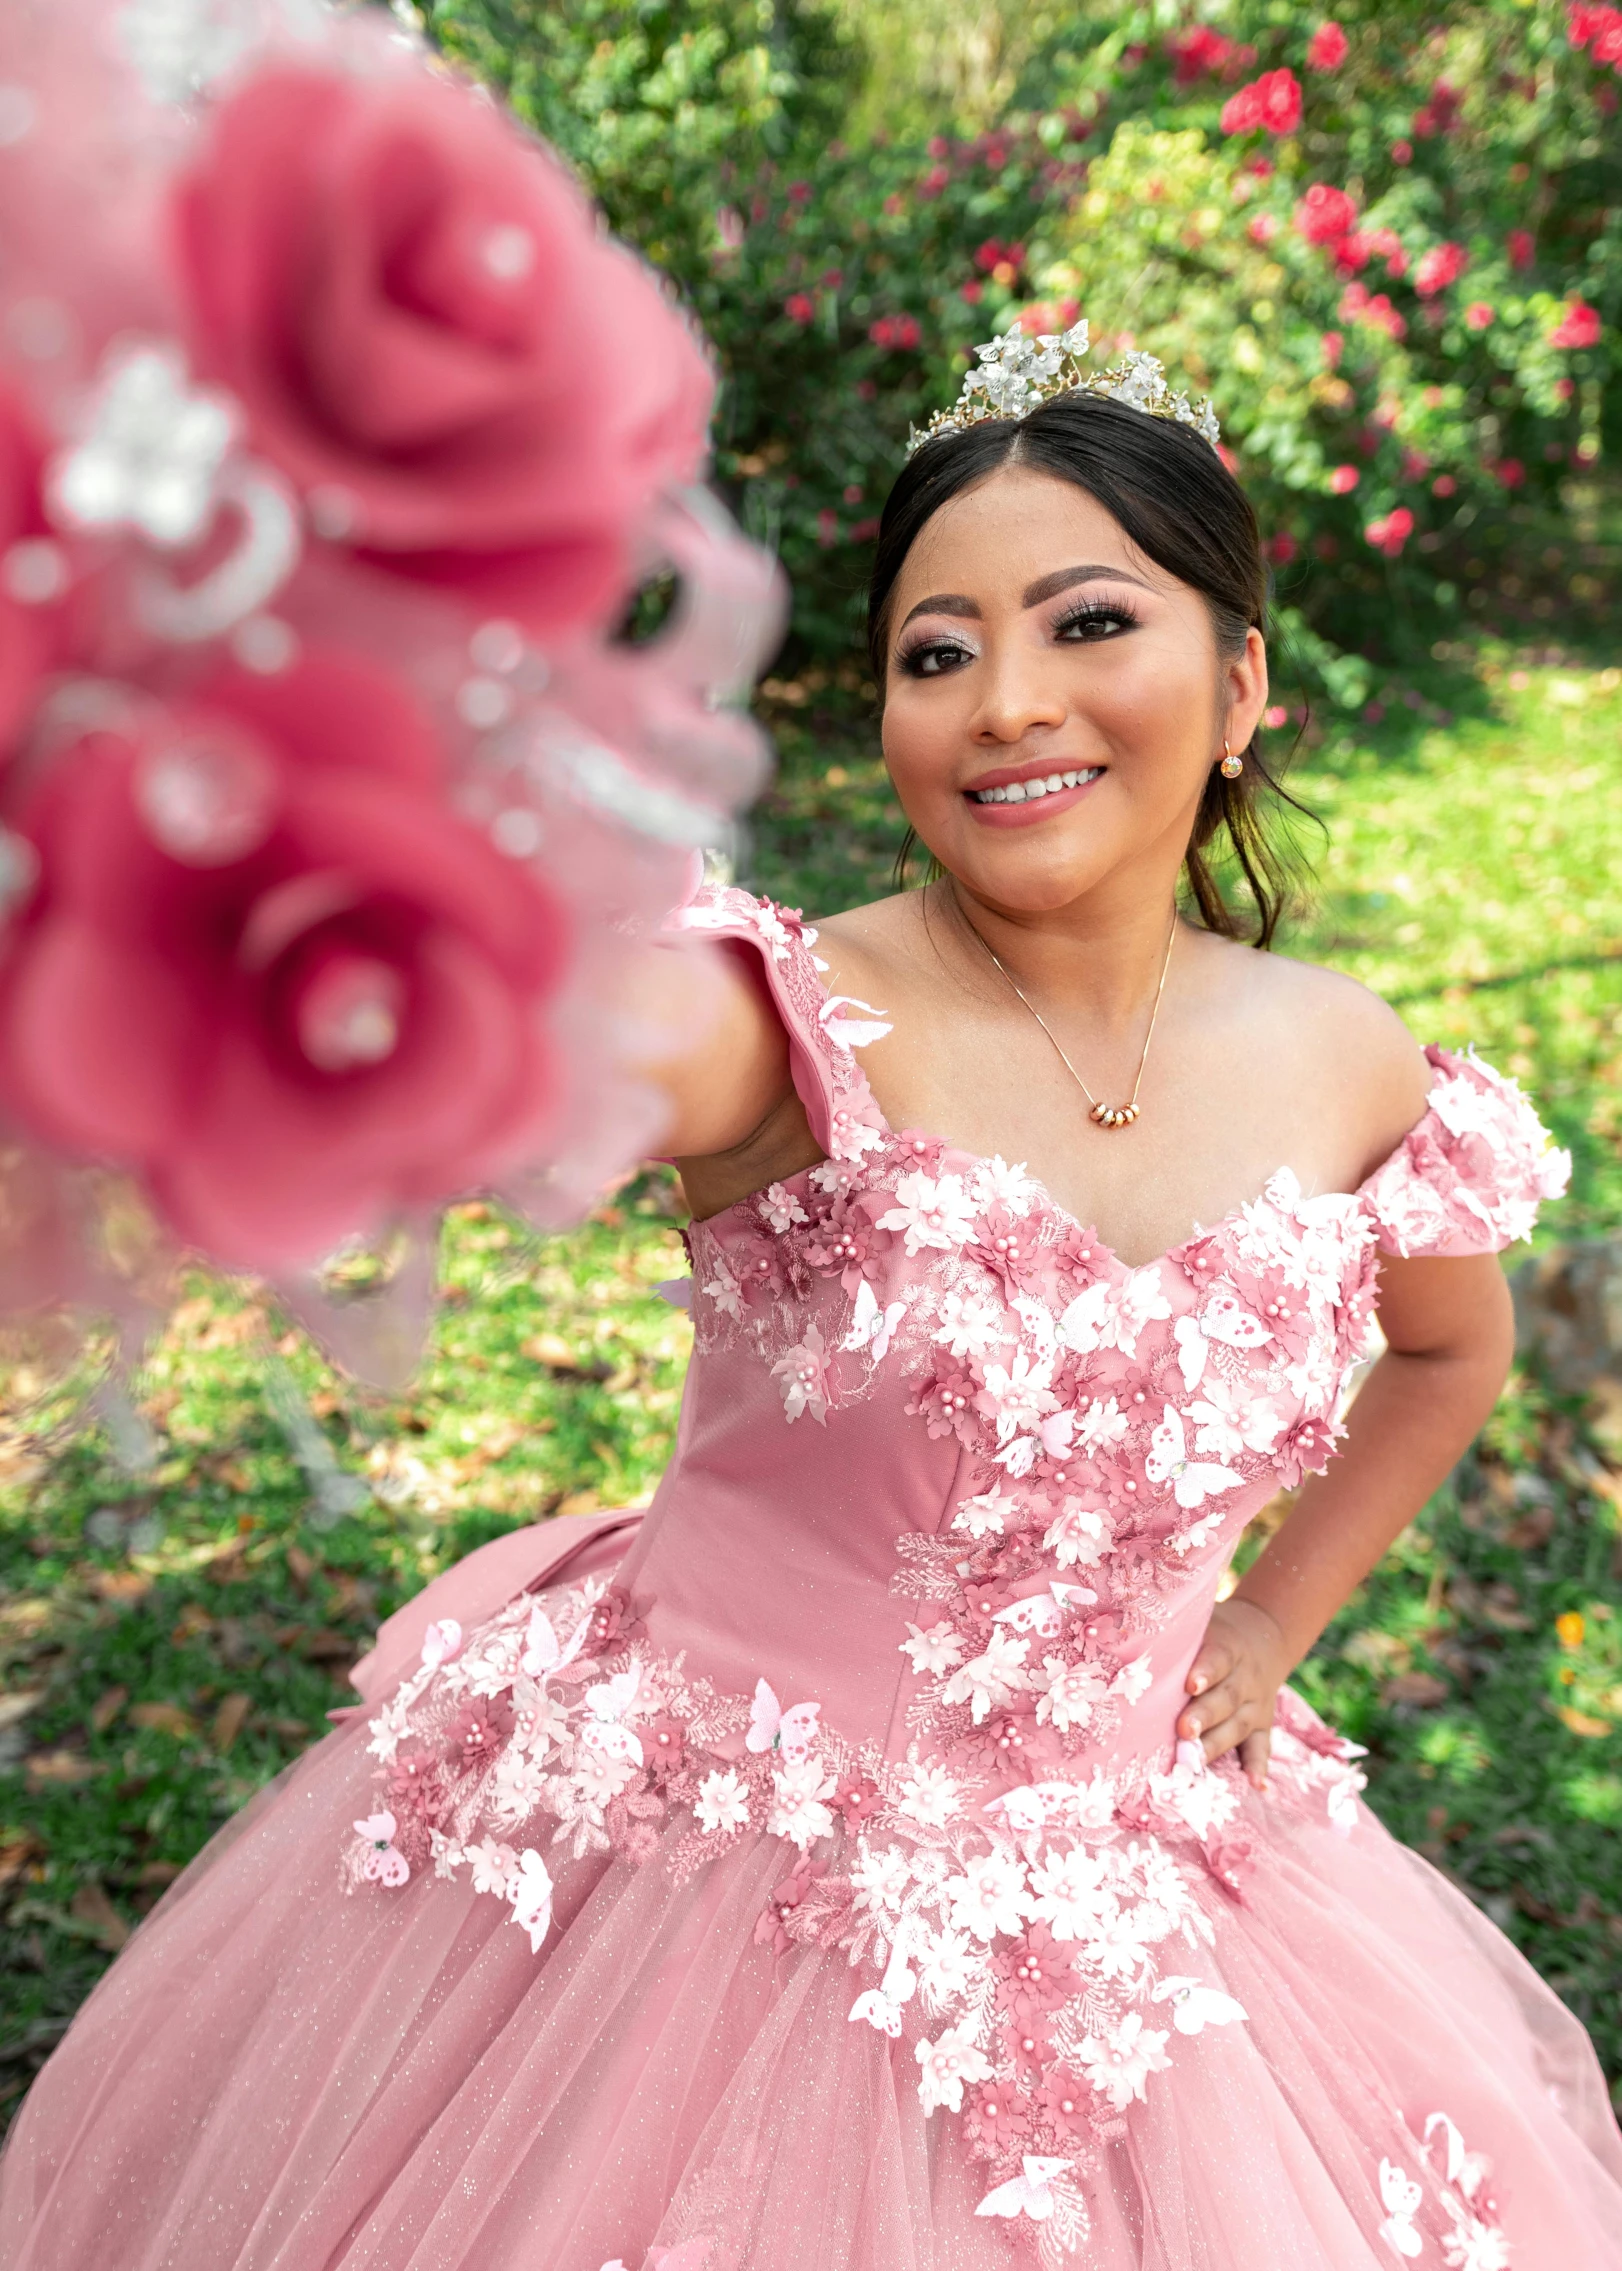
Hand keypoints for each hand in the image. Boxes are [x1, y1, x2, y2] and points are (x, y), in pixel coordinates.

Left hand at [1178, 1597, 1291, 1789]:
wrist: (1264, 1636)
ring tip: (1196, 1762)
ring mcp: (1256, 1704)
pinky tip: (1255, 1785)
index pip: (1218, 1658)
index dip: (1205, 1671)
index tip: (1188, 1685)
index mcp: (1229, 1648)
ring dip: (1217, 1744)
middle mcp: (1245, 1678)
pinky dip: (1259, 1765)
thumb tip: (1120, 1641)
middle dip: (1205, 1715)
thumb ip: (1174, 1636)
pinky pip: (1262, 1746)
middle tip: (1183, 1730)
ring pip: (1238, 1726)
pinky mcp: (1262, 1725)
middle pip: (1226, 1698)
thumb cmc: (1214, 1634)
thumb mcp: (1203, 1624)